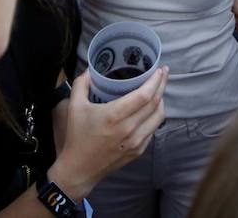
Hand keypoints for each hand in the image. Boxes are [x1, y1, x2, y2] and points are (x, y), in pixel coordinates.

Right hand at [47, 68, 166, 199]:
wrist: (80, 168)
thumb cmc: (78, 136)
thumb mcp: (74, 106)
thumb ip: (81, 83)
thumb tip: (91, 69)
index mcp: (115, 116)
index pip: (144, 95)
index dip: (155, 81)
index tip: (160, 69)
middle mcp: (129, 129)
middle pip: (155, 103)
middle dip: (162, 85)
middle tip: (163, 73)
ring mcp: (136, 142)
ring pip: (158, 117)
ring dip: (161, 101)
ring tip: (158, 89)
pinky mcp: (138, 151)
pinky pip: (153, 129)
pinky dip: (155, 116)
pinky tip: (151, 110)